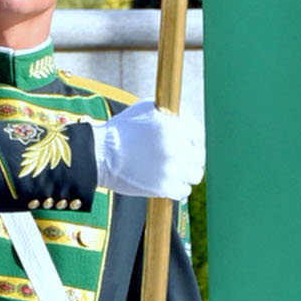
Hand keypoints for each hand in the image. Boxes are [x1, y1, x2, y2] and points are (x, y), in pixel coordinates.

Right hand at [88, 102, 203, 198]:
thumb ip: (172, 113)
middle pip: (200, 156)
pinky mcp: (165, 188)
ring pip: (195, 175)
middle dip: (192, 155)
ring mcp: (173, 170)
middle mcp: (178, 148)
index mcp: (175, 127)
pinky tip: (169, 181)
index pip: (199, 134)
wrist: (100, 154)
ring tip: (177, 170)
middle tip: (184, 157)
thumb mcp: (146, 109)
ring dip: (188, 172)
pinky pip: (184, 191)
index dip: (194, 137)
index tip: (190, 142)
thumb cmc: (122, 129)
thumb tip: (187, 118)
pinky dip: (179, 187)